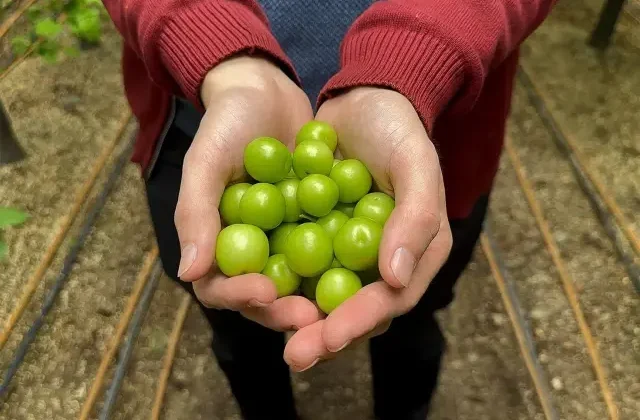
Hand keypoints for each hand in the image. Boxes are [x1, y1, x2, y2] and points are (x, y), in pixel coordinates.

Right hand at [175, 55, 321, 330]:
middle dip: (286, 310)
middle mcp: (250, 251)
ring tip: (342, 304)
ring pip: (299, 283)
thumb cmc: (226, 123)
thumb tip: (189, 272)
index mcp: (216, 244)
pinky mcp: (314, 228)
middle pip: (264, 297)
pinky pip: (328, 252)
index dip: (239, 296)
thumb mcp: (206, 160)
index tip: (265, 292)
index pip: (220, 287)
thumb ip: (195, 212)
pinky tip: (367, 269)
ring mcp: (283, 242)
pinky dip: (342, 262)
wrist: (264, 91)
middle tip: (313, 315)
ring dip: (317, 297)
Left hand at [283, 88, 452, 370]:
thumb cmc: (397, 129)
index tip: (330, 337)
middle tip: (295, 354)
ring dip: (298, 318)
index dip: (360, 321)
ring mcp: (348, 252)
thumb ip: (414, 218)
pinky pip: (299, 267)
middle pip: (354, 310)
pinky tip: (255, 293)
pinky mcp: (318, 238)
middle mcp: (382, 262)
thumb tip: (395, 280)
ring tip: (271, 332)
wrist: (362, 98)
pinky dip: (281, 282)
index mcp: (416, 252)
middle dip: (324, 335)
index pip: (391, 299)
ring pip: (323, 297)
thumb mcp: (416, 163)